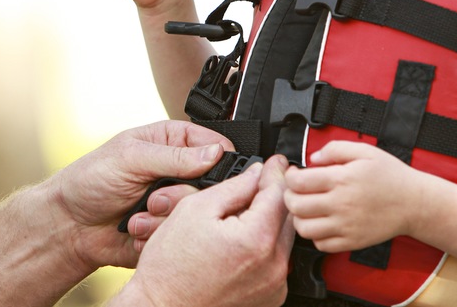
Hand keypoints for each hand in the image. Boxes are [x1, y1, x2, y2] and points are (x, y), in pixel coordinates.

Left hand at [47, 120, 234, 270]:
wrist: (70, 225)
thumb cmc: (91, 180)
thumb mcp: (130, 158)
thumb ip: (173, 156)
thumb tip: (214, 152)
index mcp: (173, 143)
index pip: (214, 145)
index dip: (217, 160)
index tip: (207, 174)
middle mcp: (179, 172)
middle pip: (212, 185)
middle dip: (181, 196)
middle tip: (154, 199)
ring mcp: (175, 203)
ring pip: (197, 214)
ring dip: (165, 218)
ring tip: (137, 216)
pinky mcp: (170, 230)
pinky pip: (181, 237)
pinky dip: (156, 236)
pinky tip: (135, 231)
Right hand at [115, 156, 293, 306]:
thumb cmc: (170, 268)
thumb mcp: (194, 210)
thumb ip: (232, 187)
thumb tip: (255, 174)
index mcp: (256, 239)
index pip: (279, 193)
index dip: (276, 171)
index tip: (274, 162)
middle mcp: (272, 265)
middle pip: (286, 216)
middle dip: (273, 196)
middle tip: (255, 185)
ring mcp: (273, 285)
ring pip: (283, 239)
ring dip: (269, 222)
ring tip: (240, 218)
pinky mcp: (270, 297)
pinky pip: (276, 262)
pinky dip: (265, 247)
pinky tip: (240, 244)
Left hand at [284, 141, 418, 251]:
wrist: (414, 203)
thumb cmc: (391, 176)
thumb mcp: (365, 151)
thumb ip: (335, 149)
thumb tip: (313, 157)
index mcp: (341, 179)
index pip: (298, 182)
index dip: (289, 176)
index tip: (294, 173)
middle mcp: (341, 205)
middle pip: (296, 206)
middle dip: (289, 196)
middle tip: (296, 191)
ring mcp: (345, 226)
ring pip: (304, 229)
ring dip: (299, 218)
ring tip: (306, 208)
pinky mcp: (351, 242)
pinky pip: (321, 245)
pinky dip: (315, 235)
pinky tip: (321, 223)